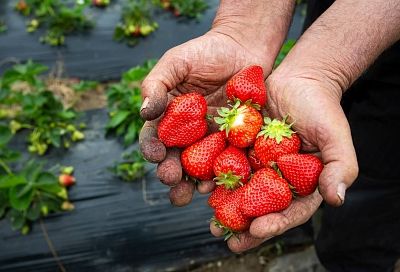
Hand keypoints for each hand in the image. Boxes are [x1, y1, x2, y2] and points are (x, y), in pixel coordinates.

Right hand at [139, 30, 274, 204]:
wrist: (244, 47)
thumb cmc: (206, 51)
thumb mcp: (176, 62)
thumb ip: (156, 84)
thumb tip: (144, 113)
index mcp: (169, 117)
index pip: (154, 138)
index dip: (152, 148)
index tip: (156, 154)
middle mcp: (188, 133)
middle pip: (174, 160)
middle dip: (170, 173)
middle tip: (171, 180)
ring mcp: (212, 140)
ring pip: (199, 168)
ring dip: (193, 183)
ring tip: (193, 192)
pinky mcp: (235, 142)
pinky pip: (227, 161)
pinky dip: (222, 174)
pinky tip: (218, 183)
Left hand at [210, 64, 358, 251]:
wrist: (299, 79)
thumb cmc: (322, 107)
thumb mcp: (335, 135)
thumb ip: (341, 166)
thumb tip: (337, 198)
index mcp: (301, 183)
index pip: (290, 210)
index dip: (275, 223)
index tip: (257, 230)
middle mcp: (277, 178)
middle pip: (262, 208)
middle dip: (245, 225)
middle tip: (228, 238)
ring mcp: (257, 164)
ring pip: (241, 191)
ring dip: (226, 208)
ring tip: (212, 223)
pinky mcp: (240, 148)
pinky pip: (227, 165)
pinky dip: (215, 178)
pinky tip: (202, 186)